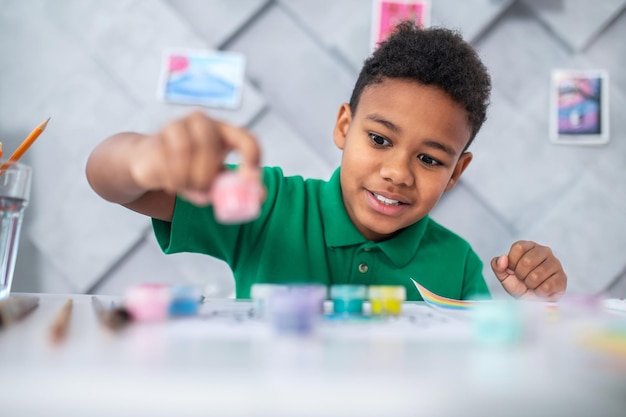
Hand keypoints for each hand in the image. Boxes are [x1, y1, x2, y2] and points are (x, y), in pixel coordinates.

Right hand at [130, 110, 260, 205]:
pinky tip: (173, 185)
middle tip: (205, 192)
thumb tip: (260, 197)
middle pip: (210, 145)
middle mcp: (202, 123)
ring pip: (185, 151)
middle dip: (208, 174)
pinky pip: (165, 161)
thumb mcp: (216, 180)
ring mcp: (177, 127)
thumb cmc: (190, 170)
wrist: (150, 164)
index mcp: (223, 132)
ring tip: (187, 187)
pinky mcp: (156, 139)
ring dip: (188, 179)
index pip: (245, 139)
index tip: (249, 180)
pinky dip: (172, 180)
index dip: (251, 159)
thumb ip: (237, 188)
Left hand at [491, 240, 566, 300]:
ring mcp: (555, 263)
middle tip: (524, 279)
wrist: (532, 302)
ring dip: (530, 284)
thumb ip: (498, 266)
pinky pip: (547, 286)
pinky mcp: (562, 277)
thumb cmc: (519, 285)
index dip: (512, 263)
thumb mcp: (504, 276)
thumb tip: (502, 258)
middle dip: (521, 275)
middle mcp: (544, 251)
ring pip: (537, 275)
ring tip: (532, 284)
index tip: (513, 270)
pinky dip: (539, 292)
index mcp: (528, 246)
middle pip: (527, 261)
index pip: (518, 248)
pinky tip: (540, 290)